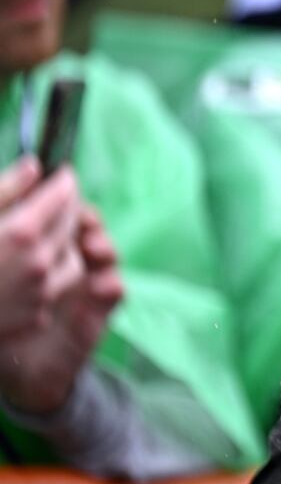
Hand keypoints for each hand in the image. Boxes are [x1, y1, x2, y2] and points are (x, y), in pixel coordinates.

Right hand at [0, 158, 85, 338]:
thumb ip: (6, 189)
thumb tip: (34, 165)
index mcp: (21, 233)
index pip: (63, 196)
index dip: (63, 181)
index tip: (61, 175)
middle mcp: (38, 264)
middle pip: (71, 225)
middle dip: (66, 208)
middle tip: (57, 198)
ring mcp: (39, 293)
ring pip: (71, 259)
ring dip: (63, 244)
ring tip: (44, 236)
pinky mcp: (35, 317)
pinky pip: (54, 288)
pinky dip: (48, 275)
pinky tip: (27, 269)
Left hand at [0, 187, 122, 414]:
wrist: (10, 369)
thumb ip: (6, 201)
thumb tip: (35, 164)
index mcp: (37, 240)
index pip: (60, 205)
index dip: (66, 195)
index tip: (65, 184)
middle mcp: (62, 257)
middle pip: (85, 223)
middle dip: (84, 218)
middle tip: (76, 222)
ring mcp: (82, 282)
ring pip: (104, 250)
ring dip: (101, 245)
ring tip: (92, 247)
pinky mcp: (97, 309)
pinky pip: (114, 287)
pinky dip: (108, 280)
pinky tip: (96, 281)